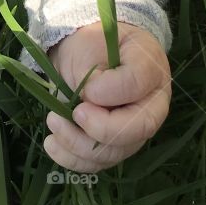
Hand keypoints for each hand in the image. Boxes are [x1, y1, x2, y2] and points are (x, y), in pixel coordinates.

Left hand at [43, 20, 171, 171]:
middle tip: (74, 113)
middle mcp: (152, 104)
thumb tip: (90, 100)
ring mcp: (136, 130)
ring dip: (79, 144)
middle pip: (138, 129)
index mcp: (151, 69)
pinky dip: (73, 158)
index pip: (138, 85)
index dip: (111, 91)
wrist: (88, 55)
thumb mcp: (93, 41)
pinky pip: (98, 162)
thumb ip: (95, 69)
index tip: (87, 89)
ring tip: (54, 122)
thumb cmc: (94, 44)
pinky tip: (53, 144)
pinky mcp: (115, 146)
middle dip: (101, 128)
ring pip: (116, 152)